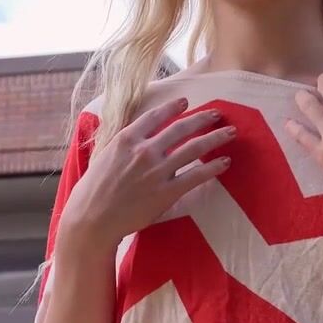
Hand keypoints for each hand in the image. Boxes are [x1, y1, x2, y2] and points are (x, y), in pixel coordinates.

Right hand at [58, 96, 235, 253]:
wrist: (91, 220)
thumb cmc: (92, 191)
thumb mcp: (104, 158)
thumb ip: (124, 146)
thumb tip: (137, 139)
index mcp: (127, 139)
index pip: (155, 116)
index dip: (173, 107)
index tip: (186, 102)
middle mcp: (145, 150)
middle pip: (181, 128)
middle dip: (203, 119)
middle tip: (218, 114)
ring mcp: (158, 171)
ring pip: (194, 148)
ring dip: (215, 138)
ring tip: (230, 132)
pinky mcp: (167, 192)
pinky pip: (196, 176)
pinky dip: (213, 167)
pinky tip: (225, 162)